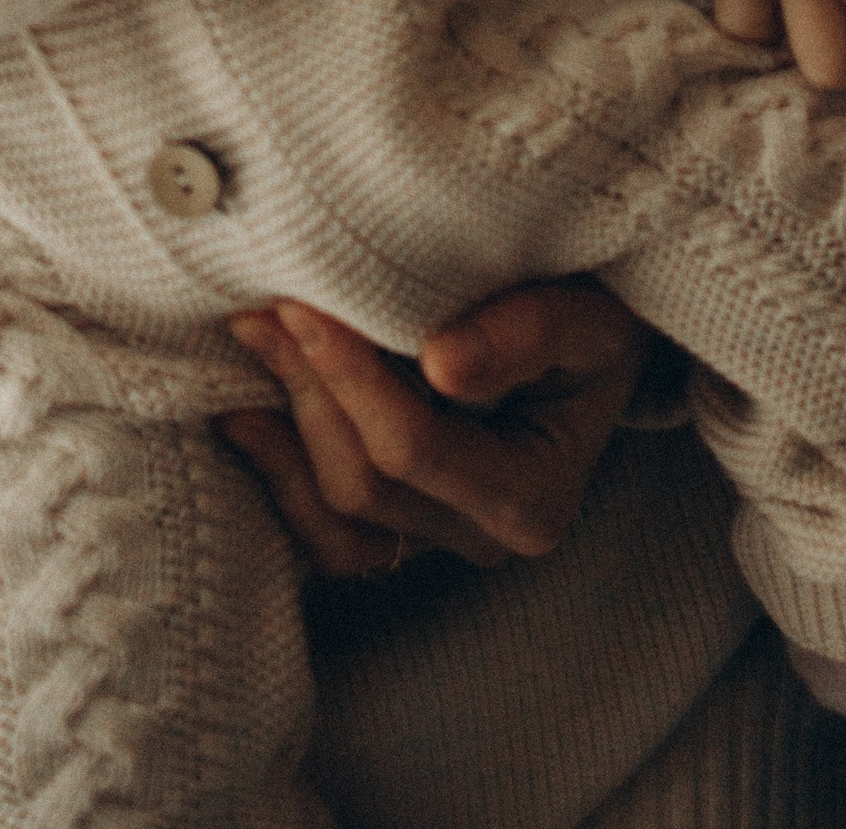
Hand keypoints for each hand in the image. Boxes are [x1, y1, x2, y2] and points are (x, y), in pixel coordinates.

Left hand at [218, 280, 646, 571]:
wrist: (602, 344)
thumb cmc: (598, 321)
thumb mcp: (588, 314)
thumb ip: (528, 333)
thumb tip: (442, 365)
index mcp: (534, 500)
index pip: (415, 450)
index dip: (350, 379)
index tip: (305, 301)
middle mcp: (485, 540)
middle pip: (364, 482)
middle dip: (309, 389)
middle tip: (268, 302)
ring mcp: (439, 543)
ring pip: (334, 516)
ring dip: (284, 429)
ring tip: (253, 337)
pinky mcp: (403, 530)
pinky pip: (325, 535)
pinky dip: (279, 475)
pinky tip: (243, 412)